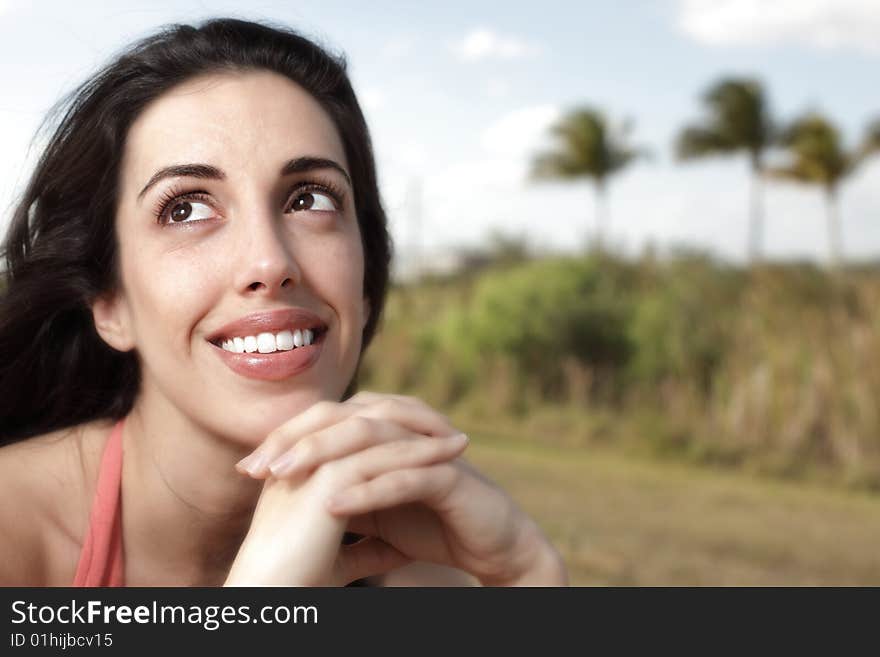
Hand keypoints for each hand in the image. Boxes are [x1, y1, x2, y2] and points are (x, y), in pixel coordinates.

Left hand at [237, 392, 567, 585]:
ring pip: (368, 438)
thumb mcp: (371, 503)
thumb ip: (336, 487)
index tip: (247, 468)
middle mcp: (402, 428)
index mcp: (381, 430)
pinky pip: (403, 477)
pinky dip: (368, 490)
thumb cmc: (428, 521)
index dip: (285, 439)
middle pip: (341, 418)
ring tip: (284, 477)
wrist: (488, 543)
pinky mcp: (449, 474)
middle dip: (295, 440)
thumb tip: (282, 489)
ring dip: (323, 456)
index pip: (325, 421)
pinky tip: (334, 506)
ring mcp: (426, 447)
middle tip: (259, 466)